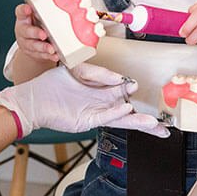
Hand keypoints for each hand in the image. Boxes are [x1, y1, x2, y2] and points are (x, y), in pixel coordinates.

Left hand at [0, 63, 168, 136]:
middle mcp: (99, 104)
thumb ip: (100, 73)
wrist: (33, 98)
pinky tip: (127, 110)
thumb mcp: (77, 70)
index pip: (122, 94)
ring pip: (120, 119)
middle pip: (127, 113)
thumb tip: (120, 79)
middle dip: (145, 120)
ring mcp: (94, 114)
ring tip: (154, 125)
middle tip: (163, 125)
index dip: (133, 93)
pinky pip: (105, 117)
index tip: (139, 87)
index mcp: (99, 92)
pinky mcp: (86, 121)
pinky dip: (117, 113)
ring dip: (137, 121)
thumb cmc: (52, 84)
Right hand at [13, 3, 58, 64]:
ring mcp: (27, 43)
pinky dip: (48, 56)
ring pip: (33, 45)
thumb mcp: (37, 16)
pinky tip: (55, 55)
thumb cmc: (37, 24)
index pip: (20, 12)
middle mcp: (23, 30)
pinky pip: (41, 55)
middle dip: (35, 33)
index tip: (28, 9)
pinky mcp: (33, 53)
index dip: (23, 10)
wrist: (32, 42)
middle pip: (26, 31)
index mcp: (23, 18)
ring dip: (43, 47)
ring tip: (51, 48)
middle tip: (43, 34)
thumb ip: (44, 10)